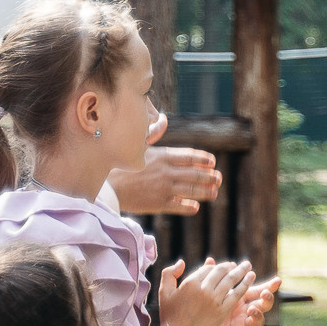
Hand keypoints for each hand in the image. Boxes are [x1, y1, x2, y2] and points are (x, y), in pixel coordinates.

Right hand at [107, 143, 221, 216]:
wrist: (108, 187)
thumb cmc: (120, 164)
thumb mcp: (138, 145)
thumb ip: (153, 133)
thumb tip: (163, 119)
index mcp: (163, 156)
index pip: (190, 156)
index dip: (204, 159)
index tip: (212, 162)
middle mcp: (166, 172)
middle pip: (196, 174)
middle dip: (210, 176)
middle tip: (218, 178)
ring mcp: (164, 189)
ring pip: (192, 191)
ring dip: (206, 191)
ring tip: (214, 192)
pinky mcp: (159, 204)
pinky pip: (180, 206)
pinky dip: (190, 206)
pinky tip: (196, 206)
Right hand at [157, 257, 249, 325]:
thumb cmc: (169, 316)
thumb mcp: (164, 292)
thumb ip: (169, 273)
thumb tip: (182, 261)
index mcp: (189, 283)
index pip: (207, 269)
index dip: (216, 266)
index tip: (223, 266)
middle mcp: (203, 289)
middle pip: (220, 272)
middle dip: (230, 266)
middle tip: (238, 265)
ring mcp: (214, 300)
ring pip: (230, 280)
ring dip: (241, 271)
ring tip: (248, 266)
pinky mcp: (222, 311)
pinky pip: (236, 293)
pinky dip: (245, 284)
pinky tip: (251, 277)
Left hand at [206, 274, 281, 325]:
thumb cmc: (200, 308)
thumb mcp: (206, 291)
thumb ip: (211, 276)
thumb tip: (210, 260)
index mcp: (242, 297)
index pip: (259, 289)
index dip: (270, 286)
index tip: (278, 280)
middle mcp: (246, 310)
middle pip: (264, 304)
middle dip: (267, 299)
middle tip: (264, 294)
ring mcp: (243, 324)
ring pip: (259, 320)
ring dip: (258, 315)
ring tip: (250, 310)